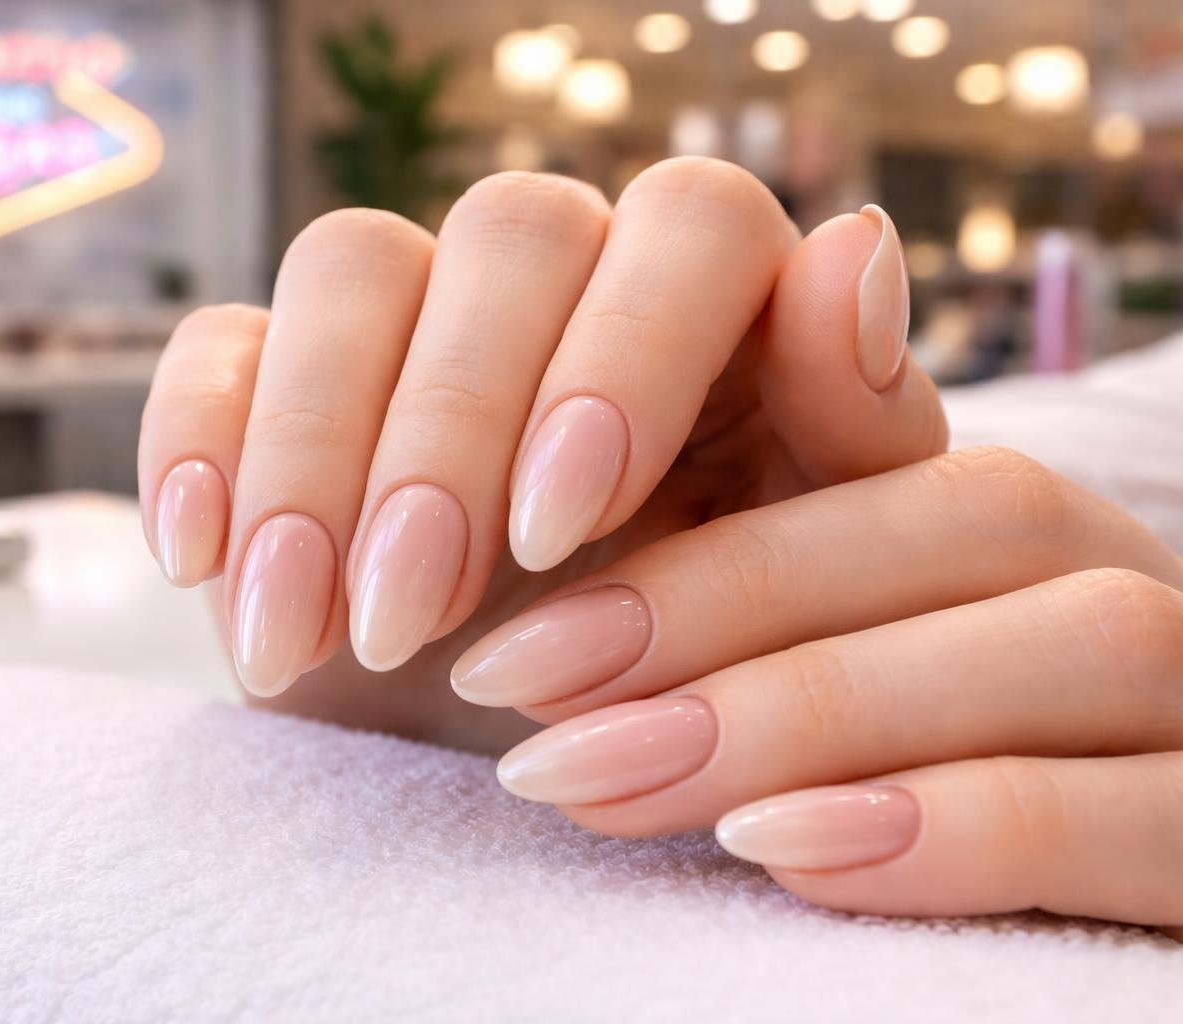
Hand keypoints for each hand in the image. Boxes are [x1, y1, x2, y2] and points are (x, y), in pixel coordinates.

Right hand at [138, 158, 945, 749]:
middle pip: (510, 235)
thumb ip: (852, 428)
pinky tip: (197, 564)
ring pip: (353, 266)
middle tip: (410, 616)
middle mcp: (569, 281)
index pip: (693, 223)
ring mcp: (417, 318)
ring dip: (315, 457)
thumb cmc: (700, 671)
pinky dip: (192, 443)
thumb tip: (856, 242)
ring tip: (305, 640)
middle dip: (450, 435)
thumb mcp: (811, 585)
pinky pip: (217, 343)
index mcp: (722, 307)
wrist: (542, 762)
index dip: (624, 356)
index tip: (555, 534)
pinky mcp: (279, 376)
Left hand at [460, 446, 1182, 937]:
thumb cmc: (816, 791)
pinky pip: (1148, 813)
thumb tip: (848, 243)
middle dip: (723, 598)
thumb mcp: (773, 651)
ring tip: (602, 777)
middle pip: (980, 512)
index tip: (511, 641)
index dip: (700, 526)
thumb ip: (777, 505)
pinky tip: (783, 855)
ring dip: (814, 704)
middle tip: (517, 694)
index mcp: (1017, 532)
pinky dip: (957, 825)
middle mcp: (1133, 582)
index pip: (892, 435)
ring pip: (1081, 637)